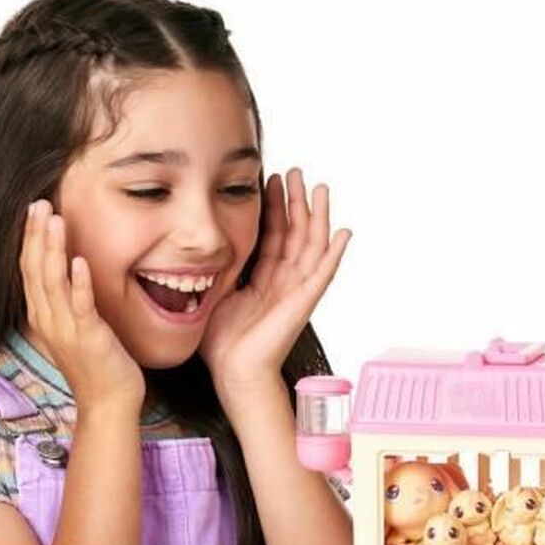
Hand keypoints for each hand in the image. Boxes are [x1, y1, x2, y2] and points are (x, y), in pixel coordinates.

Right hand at [19, 200, 145, 415]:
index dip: (30, 238)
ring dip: (53, 249)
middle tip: (39, 203)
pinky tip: (79, 260)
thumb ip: (66, 300)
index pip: (29, 269)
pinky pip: (80, 306)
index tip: (34, 209)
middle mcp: (48, 320)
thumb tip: (69, 270)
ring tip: (55, 220)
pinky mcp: (88, 338)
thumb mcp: (74, 326)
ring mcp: (66, 329)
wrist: (108, 401)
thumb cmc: (96, 362)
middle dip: (36, 235)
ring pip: (53, 282)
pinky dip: (78, 283)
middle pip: (35, 270)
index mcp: (43, 315)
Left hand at [199, 168, 351, 392]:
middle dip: (296, 202)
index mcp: (265, 280)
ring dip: (317, 217)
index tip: (272, 179)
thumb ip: (220, 270)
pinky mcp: (303, 304)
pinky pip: (322, 274)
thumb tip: (200, 248)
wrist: (232, 373)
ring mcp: (297, 292)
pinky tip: (344, 233)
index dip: (275, 208)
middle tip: (296, 172)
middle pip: (296, 234)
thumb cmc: (222, 344)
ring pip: (312, 247)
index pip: (274, 236)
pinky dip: (334, 253)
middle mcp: (285, 283)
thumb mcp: (217, 294)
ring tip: (320, 188)